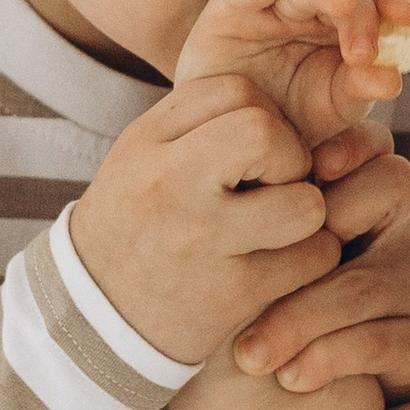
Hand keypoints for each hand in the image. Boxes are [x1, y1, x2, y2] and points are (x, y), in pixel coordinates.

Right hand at [69, 75, 341, 365]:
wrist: (95, 319)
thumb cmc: (139, 226)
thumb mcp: (144, 158)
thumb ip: (203, 123)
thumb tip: (288, 110)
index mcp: (146, 141)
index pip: (237, 91)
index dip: (262, 117)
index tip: (250, 154)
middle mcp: (169, 185)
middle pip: (267, 134)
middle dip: (290, 158)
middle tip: (273, 188)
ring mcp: (202, 241)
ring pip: (306, 204)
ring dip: (308, 214)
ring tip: (278, 228)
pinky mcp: (233, 293)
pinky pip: (314, 257)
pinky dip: (311, 259)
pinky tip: (280, 266)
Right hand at [174, 0, 409, 154]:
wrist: (232, 136)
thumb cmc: (287, 115)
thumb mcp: (332, 106)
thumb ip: (360, 88)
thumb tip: (393, 79)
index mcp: (343, 23)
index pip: (375, 5)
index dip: (392, 4)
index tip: (408, 17)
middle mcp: (313, 4)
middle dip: (361, 14)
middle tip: (365, 50)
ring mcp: (275, 0)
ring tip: (345, 3)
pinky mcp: (235, 2)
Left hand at [226, 122, 409, 399]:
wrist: (287, 399)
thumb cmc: (257, 303)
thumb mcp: (251, 250)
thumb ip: (247, 205)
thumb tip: (213, 164)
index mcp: (355, 194)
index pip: (373, 147)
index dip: (352, 146)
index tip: (313, 168)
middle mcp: (392, 231)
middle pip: (389, 189)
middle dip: (322, 226)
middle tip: (261, 265)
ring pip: (360, 283)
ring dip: (298, 320)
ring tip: (249, 356)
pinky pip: (376, 341)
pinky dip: (324, 359)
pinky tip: (288, 378)